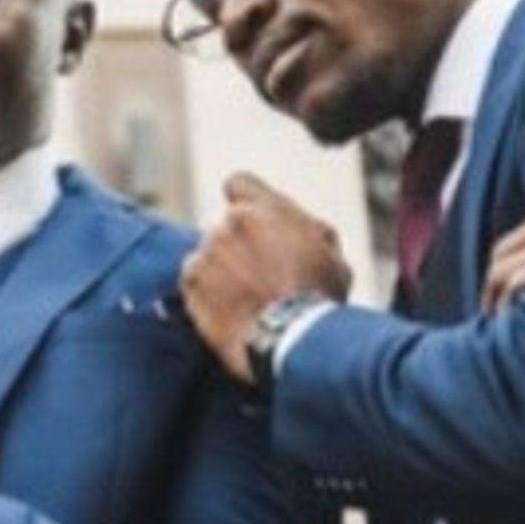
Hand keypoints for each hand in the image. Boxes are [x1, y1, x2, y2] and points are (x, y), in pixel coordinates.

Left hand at [181, 172, 353, 384]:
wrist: (293, 339)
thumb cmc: (320, 301)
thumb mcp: (333, 258)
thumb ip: (311, 233)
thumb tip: (303, 229)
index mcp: (267, 209)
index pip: (239, 183)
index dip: (243, 200)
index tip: (250, 221)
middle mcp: (231, 223)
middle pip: (226, 227)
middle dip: (238, 246)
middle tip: (258, 276)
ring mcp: (207, 251)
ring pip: (208, 253)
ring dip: (221, 270)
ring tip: (244, 299)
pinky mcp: (191, 281)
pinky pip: (192, 278)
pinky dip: (205, 291)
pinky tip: (227, 309)